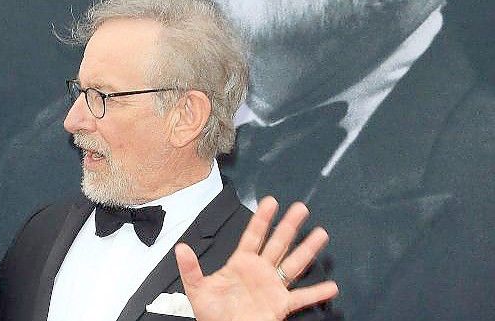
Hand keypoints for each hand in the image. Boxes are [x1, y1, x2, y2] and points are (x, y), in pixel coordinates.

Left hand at [174, 196, 337, 320]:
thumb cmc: (211, 314)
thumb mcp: (197, 290)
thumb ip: (190, 269)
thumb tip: (180, 247)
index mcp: (240, 264)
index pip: (253, 236)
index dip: (262, 219)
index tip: (271, 201)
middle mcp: (259, 271)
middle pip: (277, 244)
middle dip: (289, 226)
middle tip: (301, 208)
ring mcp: (272, 287)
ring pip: (293, 264)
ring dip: (307, 249)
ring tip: (321, 234)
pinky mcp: (280, 306)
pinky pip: (301, 298)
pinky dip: (316, 293)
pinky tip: (331, 286)